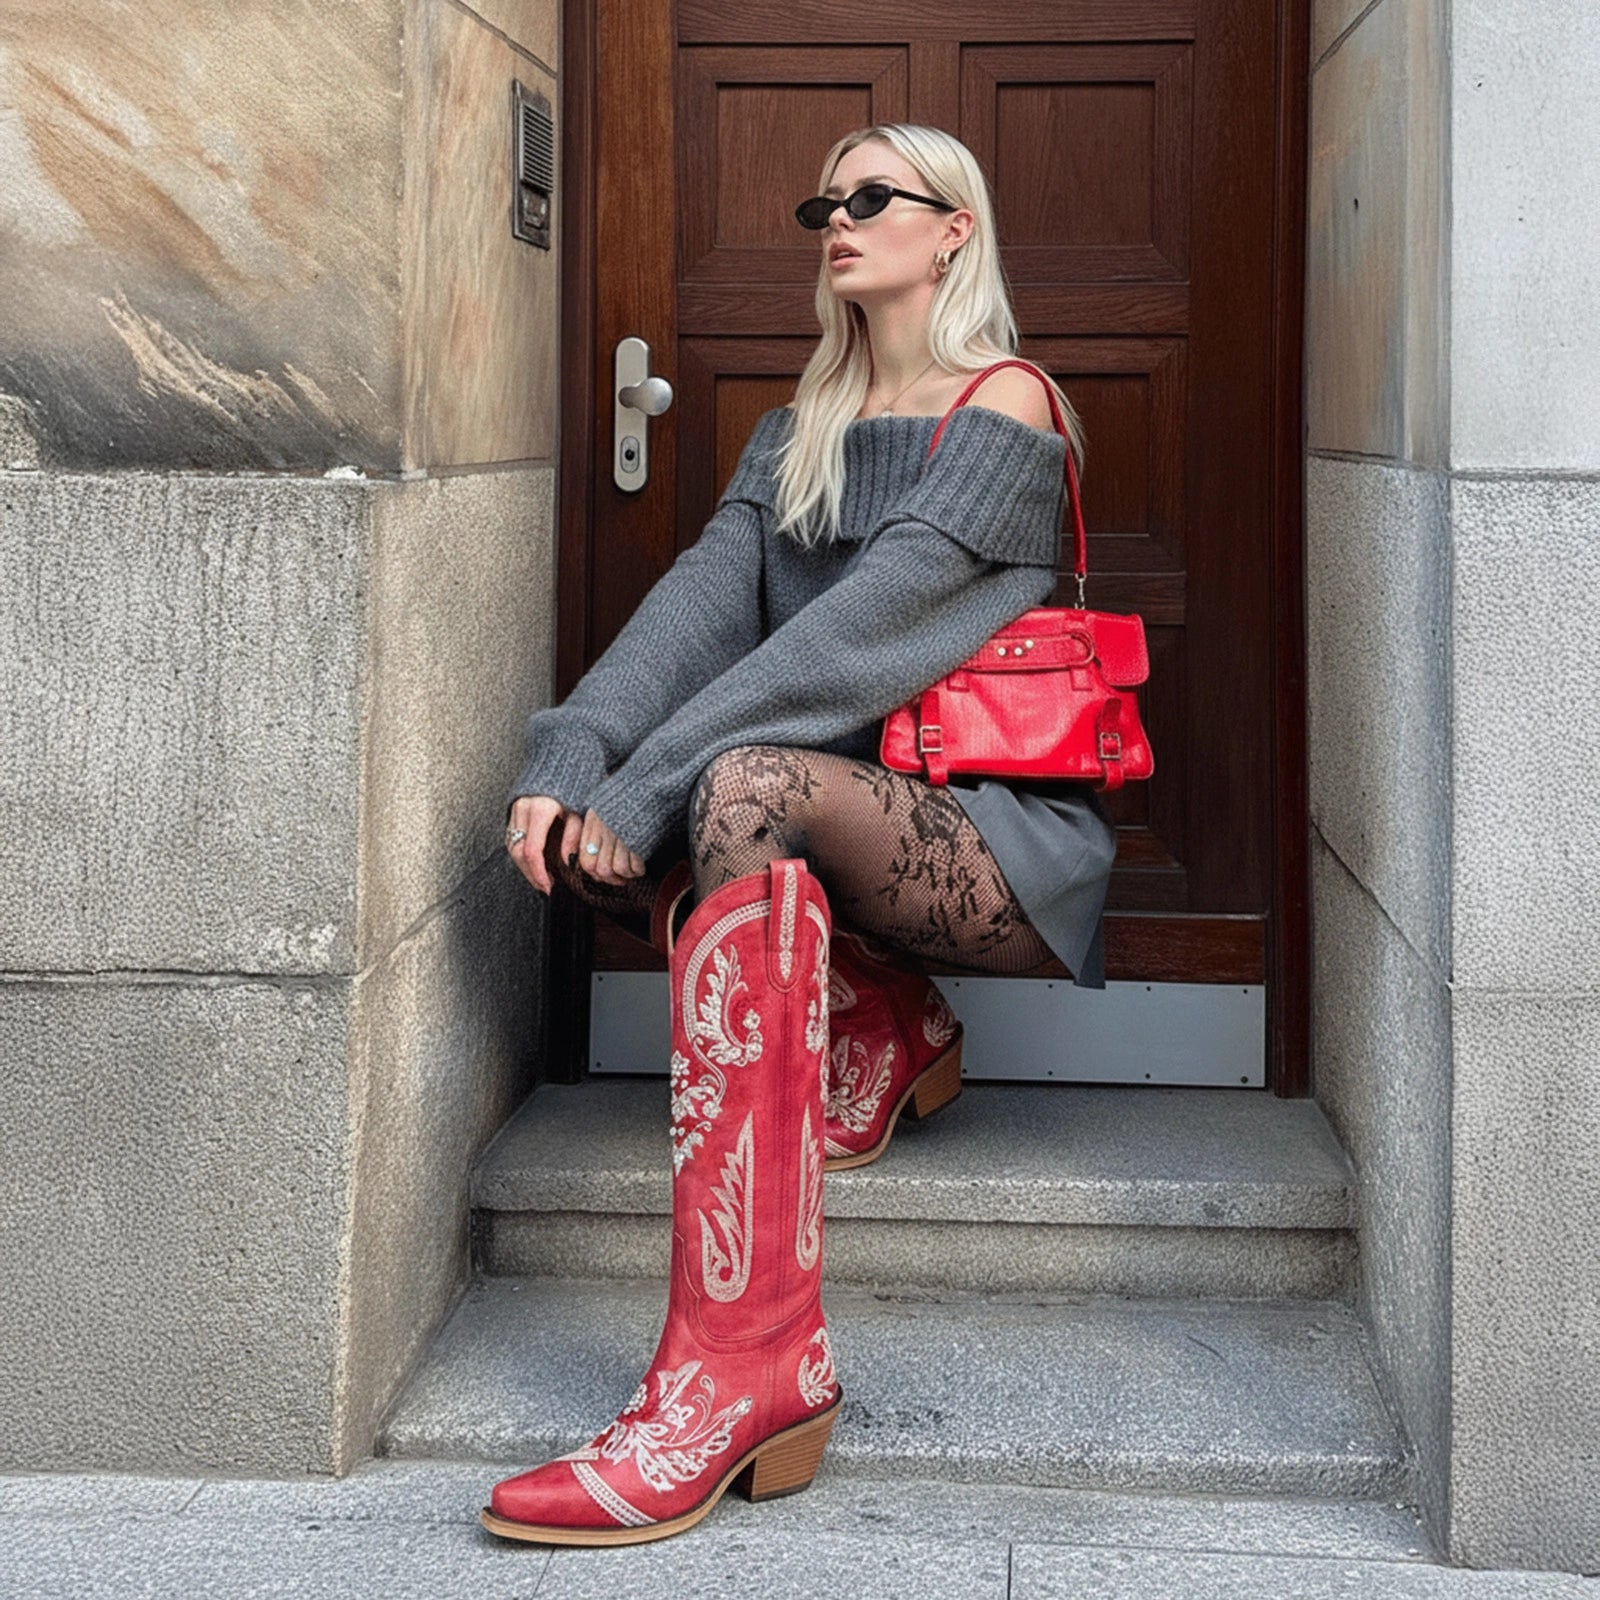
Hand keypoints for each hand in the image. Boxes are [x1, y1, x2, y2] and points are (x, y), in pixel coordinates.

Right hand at [505, 796, 645, 892]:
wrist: (558, 762)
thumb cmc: (573, 786)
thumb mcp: (578, 811)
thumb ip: (573, 837)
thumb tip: (568, 861)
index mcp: (539, 810)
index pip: (532, 851)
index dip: (539, 872)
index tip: (548, 885)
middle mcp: (522, 810)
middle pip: (518, 852)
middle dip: (530, 873)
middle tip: (545, 886)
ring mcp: (514, 809)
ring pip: (511, 846)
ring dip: (524, 866)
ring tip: (539, 878)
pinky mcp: (512, 810)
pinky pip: (511, 837)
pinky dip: (520, 853)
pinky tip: (532, 862)